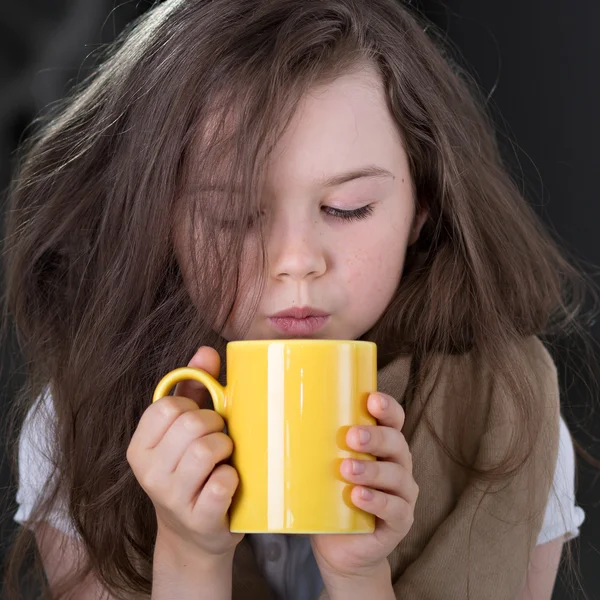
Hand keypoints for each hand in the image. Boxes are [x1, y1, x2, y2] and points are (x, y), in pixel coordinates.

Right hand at [127, 347, 242, 558]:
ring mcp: (171, 499)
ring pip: (207, 451)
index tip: (200, 419)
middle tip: (219, 440)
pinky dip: (233, 477)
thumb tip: (206, 350)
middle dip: (215, 426)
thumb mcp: (186, 430)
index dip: (193, 407)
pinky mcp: (198, 519)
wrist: (196, 536)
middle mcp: (147, 474)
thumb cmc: (193, 471)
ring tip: (225, 459)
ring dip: (226, 449)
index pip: (166, 406)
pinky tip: (230, 482)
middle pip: (191, 425)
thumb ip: (194, 388)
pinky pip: (223, 483)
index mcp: (139, 448)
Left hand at [311, 392, 417, 581]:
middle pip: (396, 443)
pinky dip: (377, 502)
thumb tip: (273, 417)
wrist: (339, 547)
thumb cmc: (330, 497)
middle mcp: (398, 465)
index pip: (393, 420)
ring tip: (345, 469)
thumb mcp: (323, 466)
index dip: (387, 408)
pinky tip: (358, 497)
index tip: (370, 399)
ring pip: (396, 476)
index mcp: (383, 446)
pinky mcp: (399, 522)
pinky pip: (395, 510)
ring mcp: (402, 495)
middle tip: (350, 436)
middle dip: (375, 437)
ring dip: (371, 471)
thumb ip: (314, 444)